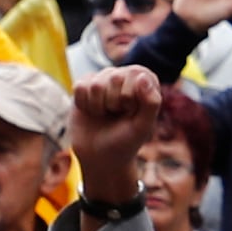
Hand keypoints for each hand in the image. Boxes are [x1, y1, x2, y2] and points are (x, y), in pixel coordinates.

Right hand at [69, 67, 161, 207]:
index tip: (131, 112)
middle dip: (113, 103)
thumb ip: (151, 102)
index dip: (131, 99)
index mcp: (147, 82)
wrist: (99, 154)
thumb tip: (142, 77)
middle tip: (116, 114)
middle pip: (114, 77)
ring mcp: (104, 79)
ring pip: (96, 84)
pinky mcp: (85, 85)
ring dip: (98, 106)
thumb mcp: (143, 126)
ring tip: (104, 114)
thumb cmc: (126, 140)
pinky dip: (84, 104)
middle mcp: (126, 76)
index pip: (136, 76)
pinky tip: (91, 111)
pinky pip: (80, 87)